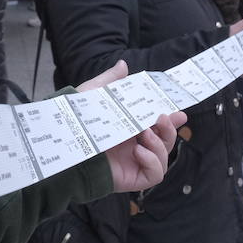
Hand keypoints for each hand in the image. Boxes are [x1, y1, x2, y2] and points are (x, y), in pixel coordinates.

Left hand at [79, 61, 185, 192]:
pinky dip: (153, 162)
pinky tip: (139, 151)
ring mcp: (134, 163)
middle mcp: (134, 146)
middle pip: (165, 142)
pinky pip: (155, 175)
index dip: (171, 120)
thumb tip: (123, 64)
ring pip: (163, 158)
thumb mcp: (94, 96)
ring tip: (144, 134)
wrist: (63, 145)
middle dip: (170, 130)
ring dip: (161, 144)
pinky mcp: (132, 178)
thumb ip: (110, 81)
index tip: (179, 112)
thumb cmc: (76, 121)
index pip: (157, 125)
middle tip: (162, 118)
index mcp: (128, 129)